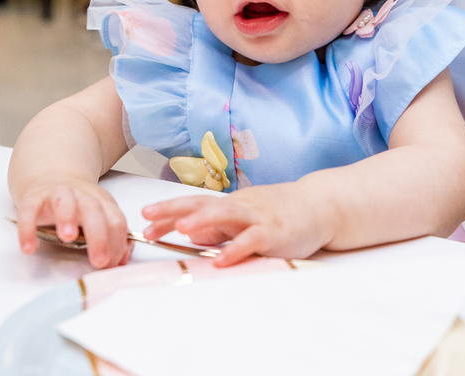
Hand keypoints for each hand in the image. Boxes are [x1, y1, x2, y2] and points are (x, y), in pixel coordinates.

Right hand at [15, 179, 132, 268]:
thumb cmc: (78, 206)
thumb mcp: (100, 217)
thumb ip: (113, 238)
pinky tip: (28, 248)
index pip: (116, 220)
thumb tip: (121, 260)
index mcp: (102, 202)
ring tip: (67, 238)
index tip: (112, 265)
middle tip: (99, 261)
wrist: (51, 177)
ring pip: (65, 200)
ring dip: (67, 217)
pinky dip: (27, 228)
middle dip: (99, 236)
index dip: (117, 243)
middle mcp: (82, 196)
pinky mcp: (34, 199)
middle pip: (94, 210)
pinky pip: (28, 211)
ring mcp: (57, 194)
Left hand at [141, 183, 332, 266]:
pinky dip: (237, 249)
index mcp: (230, 205)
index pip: (194, 205)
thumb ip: (219, 228)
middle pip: (203, 205)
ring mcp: (257, 218)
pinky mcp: (274, 233)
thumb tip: (192, 236)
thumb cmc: (279, 213)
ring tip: (181, 229)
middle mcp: (240, 207)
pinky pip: (253, 241)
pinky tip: (222, 259)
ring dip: (203, 222)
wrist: (319, 205)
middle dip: (175, 210)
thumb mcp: (244, 218)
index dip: (169, 212)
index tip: (145, 220)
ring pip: (226, 216)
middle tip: (149, 216)